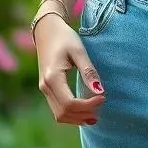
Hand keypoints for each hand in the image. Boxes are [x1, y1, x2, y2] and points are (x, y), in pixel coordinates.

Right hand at [35, 12, 105, 126]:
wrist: (46, 30)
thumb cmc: (64, 38)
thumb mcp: (79, 51)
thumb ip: (88, 71)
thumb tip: (100, 91)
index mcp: (52, 78)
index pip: (70, 104)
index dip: (88, 105)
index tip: (103, 96)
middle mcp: (45, 87)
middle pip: (64, 113)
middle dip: (83, 114)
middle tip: (101, 104)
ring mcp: (44, 89)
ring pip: (59, 115)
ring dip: (77, 118)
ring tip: (95, 113)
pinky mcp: (46, 89)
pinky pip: (57, 109)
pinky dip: (71, 114)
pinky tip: (84, 110)